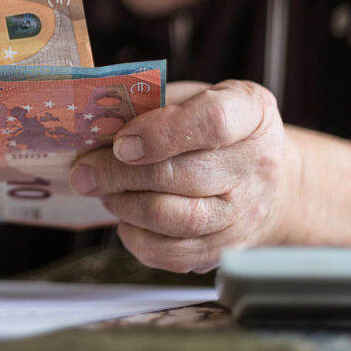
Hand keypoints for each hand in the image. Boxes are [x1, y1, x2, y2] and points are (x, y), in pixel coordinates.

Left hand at [68, 80, 296, 272]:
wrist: (265, 178)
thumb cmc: (216, 130)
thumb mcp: (194, 97)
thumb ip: (152, 104)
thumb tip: (99, 126)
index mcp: (250, 114)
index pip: (213, 122)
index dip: (161, 133)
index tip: (121, 142)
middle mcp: (256, 165)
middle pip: (183, 175)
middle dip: (120, 174)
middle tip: (85, 171)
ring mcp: (245, 213)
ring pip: (178, 219)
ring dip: (127, 205)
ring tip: (105, 191)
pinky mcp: (227, 248)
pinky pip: (174, 254)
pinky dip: (138, 238)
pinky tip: (125, 218)